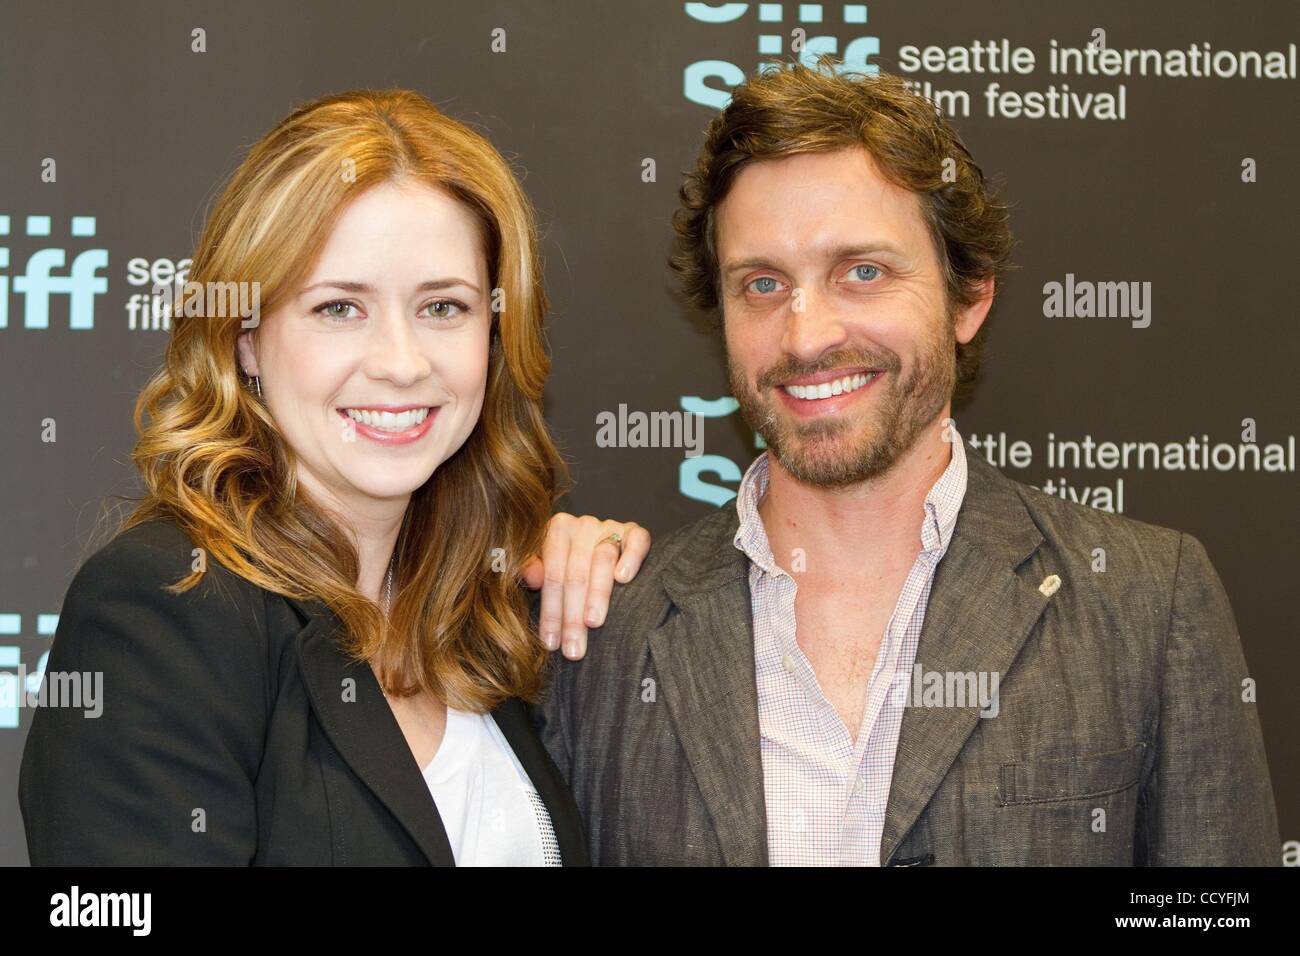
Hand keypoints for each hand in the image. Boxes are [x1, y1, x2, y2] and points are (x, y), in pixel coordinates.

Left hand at [522, 514, 650, 659]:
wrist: (597, 548)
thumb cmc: (567, 564)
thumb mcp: (543, 567)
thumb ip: (532, 569)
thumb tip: (532, 578)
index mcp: (556, 530)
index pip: (552, 576)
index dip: (551, 612)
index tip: (552, 643)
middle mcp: (582, 525)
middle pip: (575, 574)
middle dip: (573, 615)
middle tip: (574, 649)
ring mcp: (610, 526)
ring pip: (602, 560)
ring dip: (597, 595)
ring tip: (593, 623)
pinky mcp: (635, 531)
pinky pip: (636, 540)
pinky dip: (630, 558)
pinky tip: (623, 578)